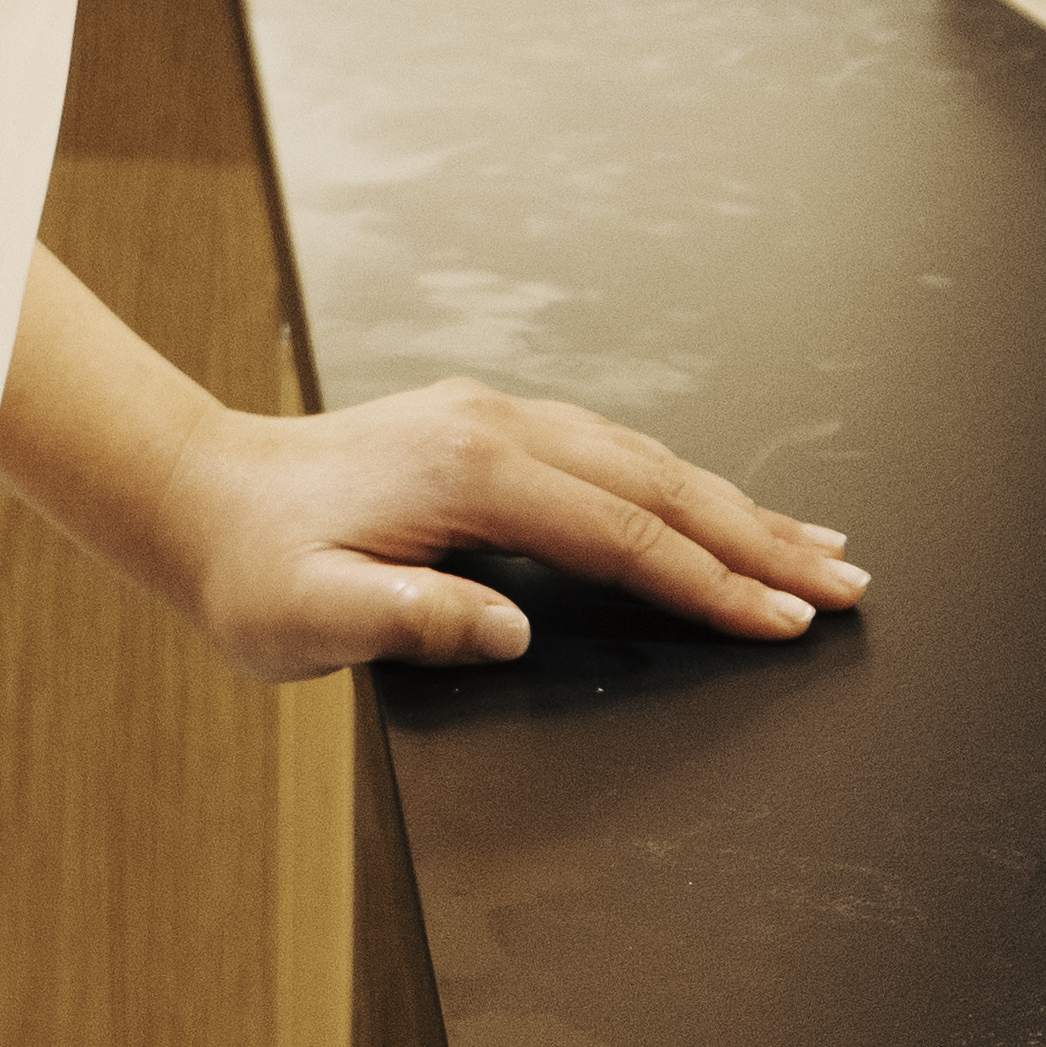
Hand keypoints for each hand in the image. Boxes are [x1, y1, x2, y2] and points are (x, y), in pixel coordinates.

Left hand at [153, 371, 868, 683]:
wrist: (195, 495)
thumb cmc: (248, 572)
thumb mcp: (311, 617)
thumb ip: (413, 621)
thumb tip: (511, 628)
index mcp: (470, 469)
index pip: (623, 534)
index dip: (711, 581)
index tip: (786, 620)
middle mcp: (496, 425)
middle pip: (658, 484)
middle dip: (760, 537)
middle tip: (850, 582)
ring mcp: (494, 417)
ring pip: (644, 460)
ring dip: (735, 505)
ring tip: (817, 545)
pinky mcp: (486, 427)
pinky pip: (611, 453)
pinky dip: (679, 483)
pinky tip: (711, 505)